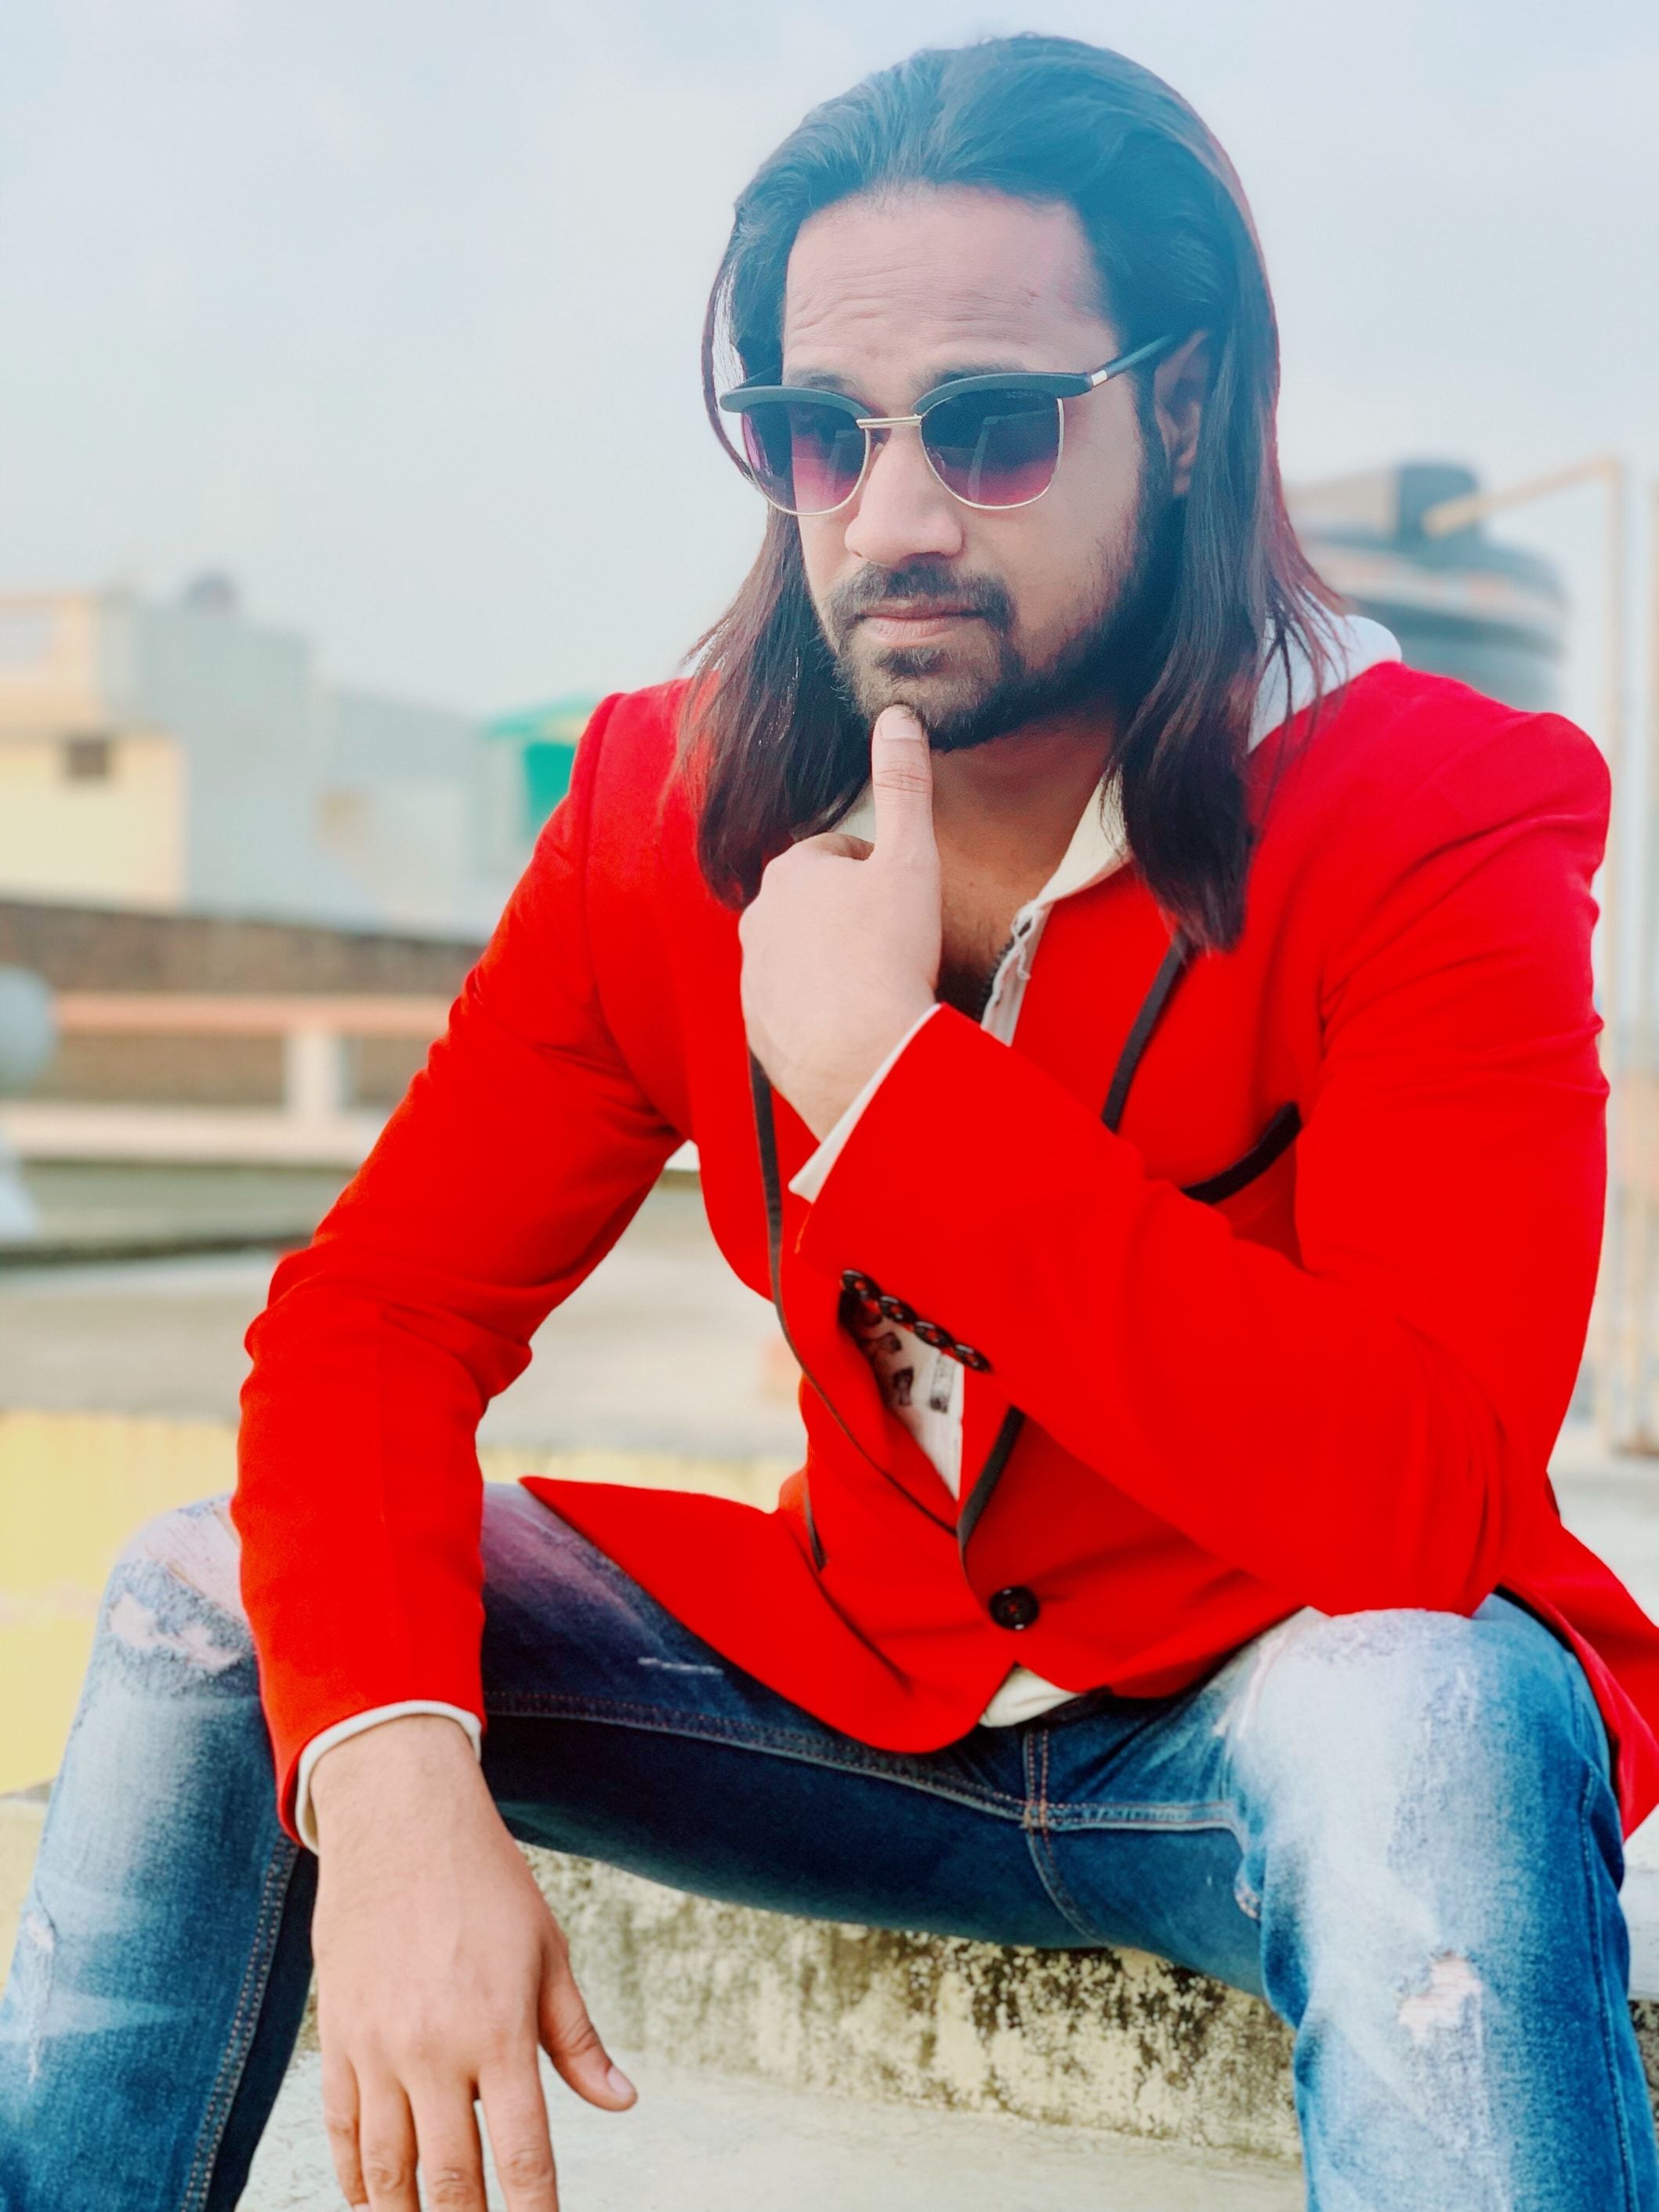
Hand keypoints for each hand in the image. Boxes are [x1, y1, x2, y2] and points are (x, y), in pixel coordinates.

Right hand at [309, 1714, 634, 2210]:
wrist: (402, 1821)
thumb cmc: (488, 1883)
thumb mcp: (548, 1953)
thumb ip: (577, 2039)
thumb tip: (621, 2100)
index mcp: (499, 2030)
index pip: (522, 2155)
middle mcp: (434, 2049)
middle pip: (450, 2182)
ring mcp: (378, 2048)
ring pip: (386, 2172)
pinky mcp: (338, 2037)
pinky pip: (342, 2132)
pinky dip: (355, 2180)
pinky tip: (374, 2200)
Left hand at [739, 705, 940, 1138]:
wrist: (862, 1057)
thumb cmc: (889, 954)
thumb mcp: (911, 857)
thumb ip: (904, 784)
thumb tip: (897, 715)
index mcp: (789, 874)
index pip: (835, 856)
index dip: (877, 874)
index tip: (903, 902)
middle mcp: (758, 922)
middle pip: (814, 908)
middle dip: (850, 919)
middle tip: (896, 946)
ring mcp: (753, 979)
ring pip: (801, 959)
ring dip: (834, 966)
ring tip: (879, 988)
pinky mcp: (759, 1030)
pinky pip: (793, 1010)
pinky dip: (821, 1013)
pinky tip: (858, 1026)